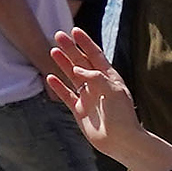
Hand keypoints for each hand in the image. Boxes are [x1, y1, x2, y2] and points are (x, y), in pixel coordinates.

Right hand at [43, 31, 171, 170]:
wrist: (121, 140)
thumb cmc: (121, 115)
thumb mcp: (112, 90)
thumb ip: (95, 77)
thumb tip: (76, 68)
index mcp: (110, 78)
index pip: (96, 56)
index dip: (86, 43)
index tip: (75, 30)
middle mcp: (98, 85)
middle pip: (81, 62)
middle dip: (71, 49)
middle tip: (57, 35)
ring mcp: (88, 97)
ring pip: (72, 76)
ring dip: (63, 63)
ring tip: (53, 50)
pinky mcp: (80, 110)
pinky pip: (67, 95)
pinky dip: (58, 86)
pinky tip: (50, 76)